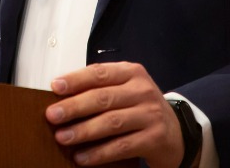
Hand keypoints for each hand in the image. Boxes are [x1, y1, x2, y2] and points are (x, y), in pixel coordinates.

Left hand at [45, 62, 185, 166]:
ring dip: (83, 131)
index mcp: (132, 73)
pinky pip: (121, 146)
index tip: (55, 87)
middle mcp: (143, 91)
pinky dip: (99, 153)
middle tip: (52, 116)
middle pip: (103, 98)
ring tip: (62, 137)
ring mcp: (150, 115)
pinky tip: (82, 157)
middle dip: (74, 107)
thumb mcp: (125, 91)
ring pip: (111, 122)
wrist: (177, 132)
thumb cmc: (141, 109)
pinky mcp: (154, 138)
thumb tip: (61, 97)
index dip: (76, 80)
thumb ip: (99, 89)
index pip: (99, 73)